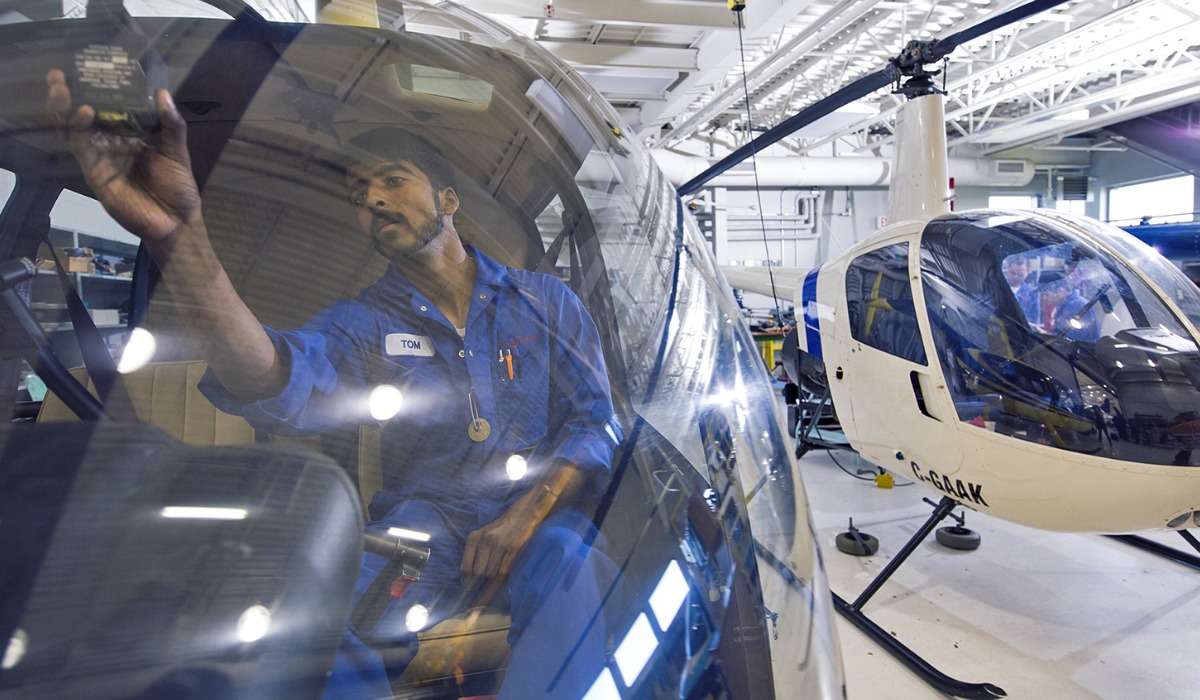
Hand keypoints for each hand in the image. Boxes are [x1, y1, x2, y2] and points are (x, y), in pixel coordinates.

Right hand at [45, 69, 200, 246]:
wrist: (177, 222)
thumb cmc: (178, 187)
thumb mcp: (177, 151)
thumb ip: (170, 125)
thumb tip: (163, 93)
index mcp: (129, 136)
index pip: (107, 109)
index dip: (95, 92)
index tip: (88, 70)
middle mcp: (111, 145)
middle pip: (83, 117)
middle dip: (69, 96)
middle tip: (59, 75)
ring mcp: (101, 159)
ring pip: (75, 131)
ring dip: (66, 110)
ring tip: (63, 89)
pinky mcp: (96, 174)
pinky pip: (83, 150)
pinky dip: (80, 131)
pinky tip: (84, 113)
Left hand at [461, 502, 539, 584]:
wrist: (522, 514)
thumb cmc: (500, 527)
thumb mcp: (483, 535)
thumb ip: (474, 553)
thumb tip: (466, 577)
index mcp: (474, 537)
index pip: (466, 566)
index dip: (467, 579)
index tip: (468, 587)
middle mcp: (485, 540)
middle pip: (479, 572)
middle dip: (480, 581)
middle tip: (482, 586)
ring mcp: (500, 544)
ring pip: (491, 572)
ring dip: (492, 579)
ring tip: (493, 579)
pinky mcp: (513, 548)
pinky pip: (504, 569)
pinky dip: (503, 575)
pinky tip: (502, 573)